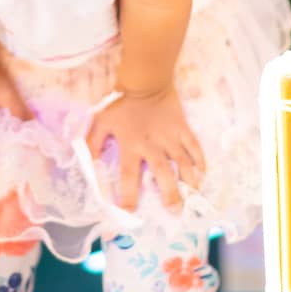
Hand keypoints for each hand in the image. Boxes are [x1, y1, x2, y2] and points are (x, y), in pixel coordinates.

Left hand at [86, 86, 205, 211]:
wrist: (145, 78)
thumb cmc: (120, 101)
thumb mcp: (100, 121)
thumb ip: (93, 144)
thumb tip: (88, 165)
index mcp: (131, 145)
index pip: (128, 177)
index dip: (128, 197)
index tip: (129, 213)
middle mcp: (152, 145)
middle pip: (163, 174)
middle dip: (170, 194)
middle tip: (175, 211)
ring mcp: (170, 136)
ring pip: (183, 163)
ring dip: (189, 181)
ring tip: (194, 196)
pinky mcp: (183, 127)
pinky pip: (194, 146)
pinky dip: (200, 159)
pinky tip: (203, 172)